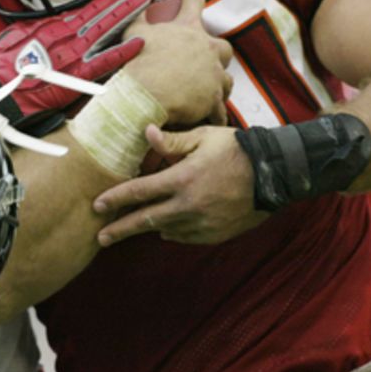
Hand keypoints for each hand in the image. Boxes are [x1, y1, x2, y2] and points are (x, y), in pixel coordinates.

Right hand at [0, 0, 149, 128]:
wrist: (1, 91)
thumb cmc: (5, 66)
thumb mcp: (17, 36)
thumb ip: (38, 27)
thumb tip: (48, 23)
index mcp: (54, 26)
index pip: (88, 6)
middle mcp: (67, 36)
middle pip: (101, 11)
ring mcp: (74, 55)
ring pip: (105, 28)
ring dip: (126, 13)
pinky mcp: (77, 76)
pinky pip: (103, 62)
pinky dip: (121, 52)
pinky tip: (138, 42)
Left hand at [93, 125, 269, 245]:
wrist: (274, 174)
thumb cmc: (236, 150)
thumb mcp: (204, 137)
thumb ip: (172, 142)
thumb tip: (146, 133)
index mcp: (182, 179)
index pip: (140, 192)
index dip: (115, 199)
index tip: (96, 206)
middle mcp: (188, 205)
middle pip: (146, 221)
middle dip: (120, 230)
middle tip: (100, 238)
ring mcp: (202, 223)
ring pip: (165, 230)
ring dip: (148, 228)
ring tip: (132, 227)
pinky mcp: (214, 234)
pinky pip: (185, 236)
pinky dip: (173, 231)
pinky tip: (167, 227)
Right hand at [121, 0, 233, 125]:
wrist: (143, 95)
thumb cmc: (138, 63)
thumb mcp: (135, 34)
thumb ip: (140, 20)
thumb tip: (140, 10)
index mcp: (187, 28)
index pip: (194, 1)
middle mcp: (206, 49)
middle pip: (223, 47)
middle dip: (217, 54)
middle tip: (205, 62)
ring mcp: (213, 74)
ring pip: (226, 80)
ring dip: (218, 85)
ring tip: (208, 94)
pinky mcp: (213, 98)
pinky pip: (220, 109)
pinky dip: (215, 114)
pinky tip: (210, 118)